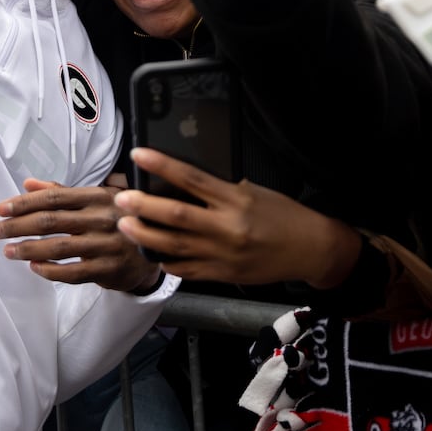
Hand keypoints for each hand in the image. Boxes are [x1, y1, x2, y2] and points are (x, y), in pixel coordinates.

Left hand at [0, 179, 160, 292]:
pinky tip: (34, 267)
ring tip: (8, 251)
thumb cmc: (117, 220)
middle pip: (52, 221)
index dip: (24, 203)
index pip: (54, 197)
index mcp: (98, 196)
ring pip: (59, 247)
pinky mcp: (109, 269)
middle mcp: (104, 218)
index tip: (1, 209)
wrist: (155, 248)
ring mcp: (107, 245)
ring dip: (29, 249)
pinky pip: (74, 273)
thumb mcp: (95, 200)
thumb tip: (28, 183)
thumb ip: (61, 192)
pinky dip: (51, 270)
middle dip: (17, 226)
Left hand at [113, 148, 361, 287]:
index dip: (162, 166)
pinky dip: (165, 261)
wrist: (309, 250)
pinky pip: (185, 269)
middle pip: (175, 215)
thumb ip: (220, 189)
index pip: (191, 178)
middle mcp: (226, 227)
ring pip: (173, 246)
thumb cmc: (283, 216)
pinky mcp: (221, 275)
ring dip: (144, 236)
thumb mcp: (253, 192)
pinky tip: (150, 253)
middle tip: (121, 198)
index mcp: (235, 199)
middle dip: (143, 207)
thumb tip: (183, 181)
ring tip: (125, 225)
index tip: (139, 155)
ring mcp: (222, 255)